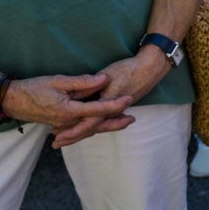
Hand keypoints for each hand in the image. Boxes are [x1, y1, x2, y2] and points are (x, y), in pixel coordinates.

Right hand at [0, 73, 134, 138]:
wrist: (13, 100)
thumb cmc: (34, 88)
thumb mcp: (58, 81)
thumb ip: (82, 82)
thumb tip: (103, 79)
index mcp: (69, 111)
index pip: (98, 109)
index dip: (115, 104)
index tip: (129, 99)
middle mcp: (68, 121)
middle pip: (97, 125)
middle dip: (116, 123)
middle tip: (133, 119)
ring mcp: (64, 124)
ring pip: (90, 128)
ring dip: (107, 125)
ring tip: (124, 121)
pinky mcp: (61, 124)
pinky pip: (81, 127)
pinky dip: (94, 126)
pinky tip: (102, 122)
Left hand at [51, 52, 169, 146]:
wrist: (151, 66)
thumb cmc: (129, 69)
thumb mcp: (107, 76)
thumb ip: (90, 87)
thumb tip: (73, 98)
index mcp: (107, 104)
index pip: (87, 124)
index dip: (72, 132)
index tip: (57, 138)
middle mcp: (112, 111)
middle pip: (91, 129)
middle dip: (74, 136)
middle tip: (57, 143)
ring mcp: (118, 110)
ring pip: (97, 126)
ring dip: (81, 131)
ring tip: (66, 136)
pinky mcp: (120, 106)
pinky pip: (104, 120)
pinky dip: (93, 125)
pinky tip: (86, 125)